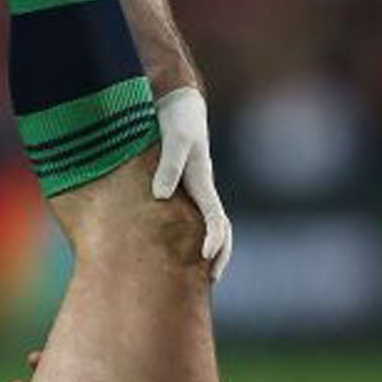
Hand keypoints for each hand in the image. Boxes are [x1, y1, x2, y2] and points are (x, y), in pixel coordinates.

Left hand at [152, 86, 232, 280]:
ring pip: (207, 225)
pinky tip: (172, 248)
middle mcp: (201, 190)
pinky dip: (189, 236)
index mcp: (203, 183)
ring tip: (198, 274)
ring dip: (209, 249)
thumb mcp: (175, 138)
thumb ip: (169, 165)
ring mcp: (192, 190)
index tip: (205, 257)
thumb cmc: (177, 118)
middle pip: (220, 229)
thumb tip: (160, 196)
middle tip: (211, 279)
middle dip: (220, 254)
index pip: (217, 219)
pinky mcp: (180, 186)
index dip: (215, 239)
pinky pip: (189, 217)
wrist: (177, 102)